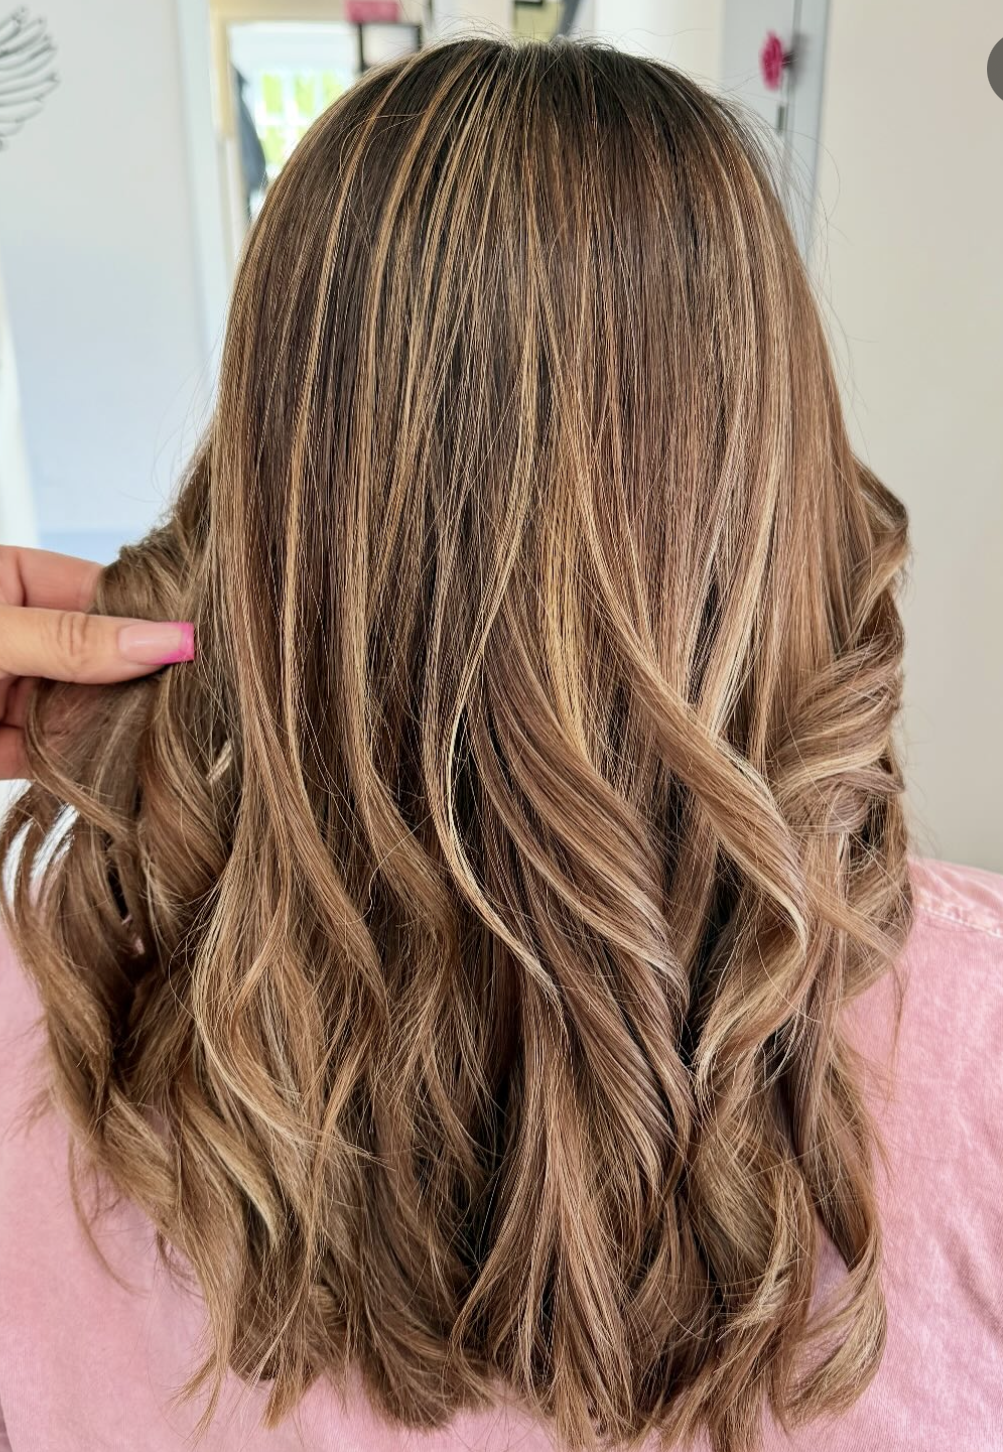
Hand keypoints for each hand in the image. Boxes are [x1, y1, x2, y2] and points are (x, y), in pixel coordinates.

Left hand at [0, 545, 193, 779]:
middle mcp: (20, 637)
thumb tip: (160, 641)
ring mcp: (13, 694)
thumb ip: (69, 639)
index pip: (100, 592)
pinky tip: (134, 770)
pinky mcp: (6, 750)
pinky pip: (59, 758)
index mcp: (9, 582)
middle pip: (101, 654)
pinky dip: (91, 769)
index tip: (199, 641)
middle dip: (141, 677)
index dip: (149, 616)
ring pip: (86, 709)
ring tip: (176, 736)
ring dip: (122, 727)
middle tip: (201, 694)